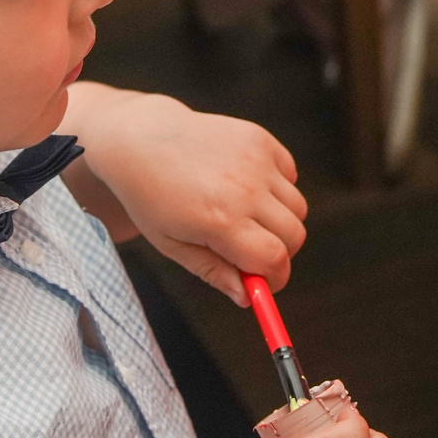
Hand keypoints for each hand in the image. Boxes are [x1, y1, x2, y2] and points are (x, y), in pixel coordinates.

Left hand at [73, 90, 306, 301]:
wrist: (140, 139)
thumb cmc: (151, 197)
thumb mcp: (171, 244)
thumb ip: (213, 272)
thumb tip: (247, 298)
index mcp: (220, 221)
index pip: (274, 260)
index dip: (276, 279)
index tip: (265, 283)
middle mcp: (244, 189)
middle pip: (294, 235)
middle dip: (280, 252)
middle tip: (254, 252)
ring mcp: (255, 160)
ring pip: (297, 206)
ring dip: (281, 220)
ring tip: (246, 216)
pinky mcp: (259, 138)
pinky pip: (290, 174)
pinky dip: (278, 187)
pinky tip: (248, 186)